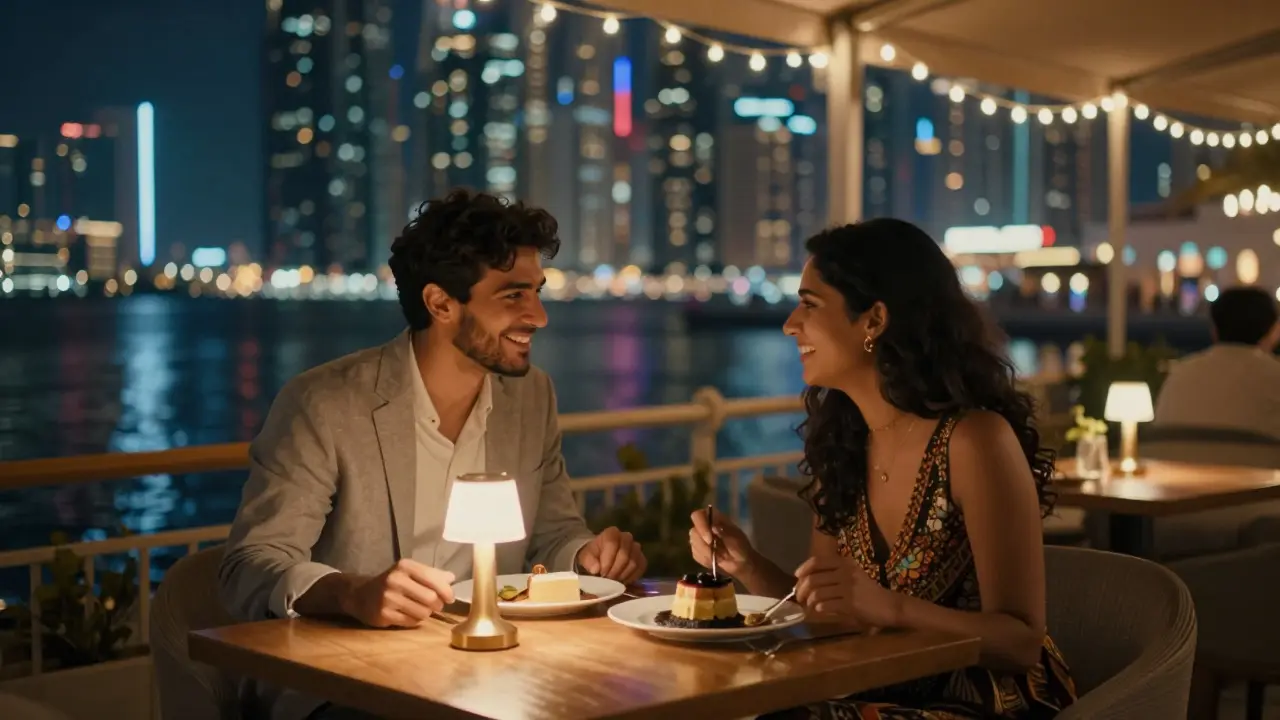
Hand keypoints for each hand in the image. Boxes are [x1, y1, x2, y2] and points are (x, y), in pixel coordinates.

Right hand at [340, 559, 455, 627]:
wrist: (360, 595)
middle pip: (430, 598)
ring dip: (426, 614)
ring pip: (422, 612)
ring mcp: (388, 597)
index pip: (433, 578)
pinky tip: (408, 614)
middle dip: (437, 605)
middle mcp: (395, 579)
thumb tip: (452, 578)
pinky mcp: (383, 614)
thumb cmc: (392, 583)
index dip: (446, 591)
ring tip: (420, 609)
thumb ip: (432, 574)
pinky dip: (414, 620)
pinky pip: (411, 622)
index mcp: (405, 566)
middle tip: (435, 606)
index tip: (450, 598)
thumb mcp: (410, 573)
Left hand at [576, 526, 646, 583]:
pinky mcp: (642, 558)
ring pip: (633, 563)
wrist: (601, 558)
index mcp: (612, 533)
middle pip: (624, 555)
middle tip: (607, 580)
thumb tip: (596, 569)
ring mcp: (636, 548)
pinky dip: (631, 577)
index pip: (612, 544)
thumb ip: (589, 561)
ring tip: (614, 581)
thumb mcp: (586, 557)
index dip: (607, 561)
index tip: (601, 573)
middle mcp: (626, 537)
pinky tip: (622, 581)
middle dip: (615, 570)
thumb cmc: (594, 556)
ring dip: (622, 575)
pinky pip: (640, 568)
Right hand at [689, 509, 756, 577]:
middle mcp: (704, 526)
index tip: (709, 540)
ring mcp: (700, 538)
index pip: (698, 515)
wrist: (741, 563)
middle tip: (715, 554)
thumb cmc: (740, 548)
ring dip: (706, 554)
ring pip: (693, 544)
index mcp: (714, 518)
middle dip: (703, 545)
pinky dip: (705, 560)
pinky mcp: (697, 550)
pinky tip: (715, 560)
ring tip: (719, 557)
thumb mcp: (736, 540)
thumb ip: (725, 533)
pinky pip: (695, 555)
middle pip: (693, 531)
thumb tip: (713, 527)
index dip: (701, 526)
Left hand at [794, 555, 902, 627]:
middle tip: (800, 598)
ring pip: (817, 593)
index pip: (817, 561)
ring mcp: (848, 587)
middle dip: (801, 589)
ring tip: (810, 606)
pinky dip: (820, 608)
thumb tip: (805, 580)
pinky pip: (827, 605)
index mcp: (845, 563)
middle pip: (813, 579)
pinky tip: (820, 610)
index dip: (803, 569)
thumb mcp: (851, 576)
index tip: (797, 577)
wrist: (889, 606)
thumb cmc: (867, 592)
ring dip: (809, 601)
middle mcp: (846, 572)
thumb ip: (832, 575)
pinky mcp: (851, 603)